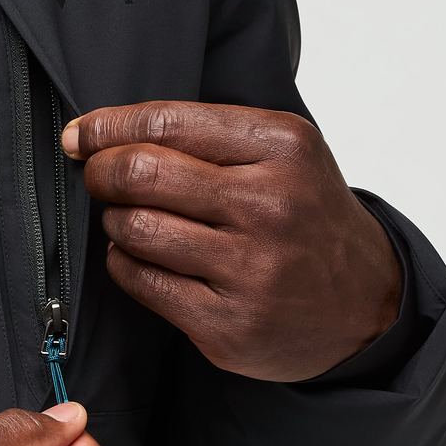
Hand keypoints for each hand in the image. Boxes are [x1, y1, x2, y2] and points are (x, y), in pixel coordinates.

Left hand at [63, 102, 401, 381]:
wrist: (365, 304)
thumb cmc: (308, 219)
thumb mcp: (285, 155)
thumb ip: (209, 137)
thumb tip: (104, 133)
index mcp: (283, 147)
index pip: (165, 122)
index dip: (106, 127)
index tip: (80, 135)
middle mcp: (270, 206)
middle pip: (141, 174)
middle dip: (102, 173)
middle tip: (98, 177)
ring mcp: (250, 270)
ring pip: (136, 229)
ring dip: (115, 221)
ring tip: (129, 219)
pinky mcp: (229, 323)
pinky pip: (143, 282)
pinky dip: (125, 264)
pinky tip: (138, 257)